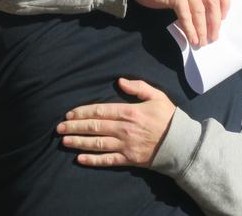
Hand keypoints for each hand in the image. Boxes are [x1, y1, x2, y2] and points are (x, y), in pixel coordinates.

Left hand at [56, 78, 175, 167]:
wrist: (182, 143)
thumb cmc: (169, 117)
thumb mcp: (157, 95)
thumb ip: (138, 87)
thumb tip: (120, 81)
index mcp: (129, 112)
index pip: (100, 111)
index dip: (82, 112)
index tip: (69, 113)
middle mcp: (124, 129)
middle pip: (95, 127)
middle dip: (75, 127)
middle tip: (59, 127)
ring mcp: (126, 145)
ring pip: (97, 143)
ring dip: (79, 142)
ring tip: (64, 141)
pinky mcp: (129, 159)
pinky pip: (108, 160)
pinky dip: (93, 160)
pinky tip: (80, 159)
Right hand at [130, 0, 229, 45]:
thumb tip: (209, 17)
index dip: (226, 4)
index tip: (223, 19)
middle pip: (213, 2)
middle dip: (215, 22)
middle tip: (213, 37)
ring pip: (200, 11)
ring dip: (202, 30)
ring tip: (202, 42)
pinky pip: (186, 16)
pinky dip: (190, 30)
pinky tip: (193, 39)